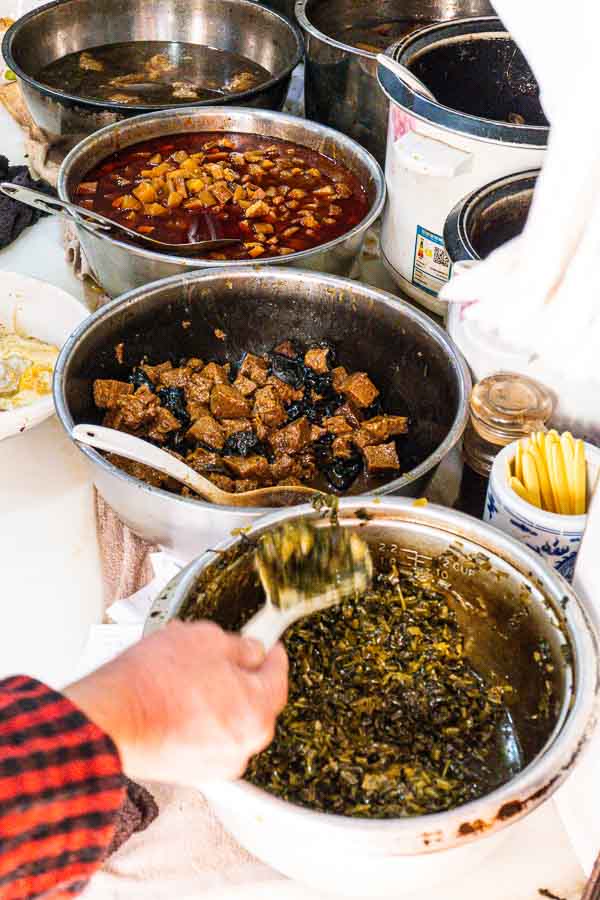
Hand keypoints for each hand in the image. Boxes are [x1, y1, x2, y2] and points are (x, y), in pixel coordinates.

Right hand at [64, 621, 287, 785]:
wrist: (109, 720)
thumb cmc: (152, 683)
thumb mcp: (206, 639)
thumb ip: (240, 646)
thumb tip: (251, 651)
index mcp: (257, 712)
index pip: (278, 677)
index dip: (273, 655)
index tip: (270, 646)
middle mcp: (242, 745)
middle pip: (255, 702)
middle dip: (240, 676)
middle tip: (220, 656)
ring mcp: (216, 763)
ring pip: (229, 720)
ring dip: (218, 697)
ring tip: (187, 673)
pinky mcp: (191, 772)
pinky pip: (207, 736)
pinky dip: (200, 718)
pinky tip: (176, 697)